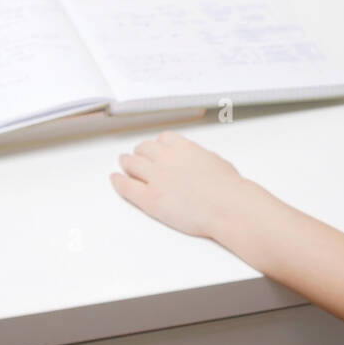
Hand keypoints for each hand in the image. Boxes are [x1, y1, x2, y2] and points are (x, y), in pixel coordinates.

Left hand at [110, 129, 257, 238]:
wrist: (226, 206)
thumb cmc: (228, 188)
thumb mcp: (216, 162)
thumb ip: (200, 158)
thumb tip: (197, 162)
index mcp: (184, 147)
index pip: (163, 139)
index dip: (157, 144)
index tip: (155, 147)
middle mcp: (166, 158)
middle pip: (144, 149)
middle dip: (140, 152)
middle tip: (137, 156)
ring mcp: (156, 177)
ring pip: (132, 163)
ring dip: (126, 162)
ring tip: (124, 164)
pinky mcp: (149, 198)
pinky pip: (126, 186)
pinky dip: (118, 181)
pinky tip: (115, 178)